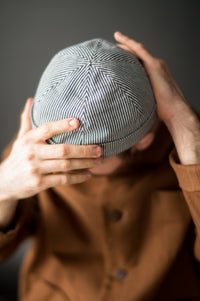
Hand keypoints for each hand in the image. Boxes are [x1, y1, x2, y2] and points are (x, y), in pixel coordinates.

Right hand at [0, 98, 101, 201]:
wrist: (6, 182)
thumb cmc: (19, 157)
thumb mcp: (21, 138)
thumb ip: (27, 120)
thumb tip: (31, 99)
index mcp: (29, 139)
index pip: (47, 128)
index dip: (62, 125)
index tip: (78, 122)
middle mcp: (32, 152)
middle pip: (63, 150)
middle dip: (84, 150)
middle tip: (99, 149)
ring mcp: (35, 169)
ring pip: (66, 165)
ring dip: (85, 163)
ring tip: (98, 161)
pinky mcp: (39, 183)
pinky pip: (63, 179)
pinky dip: (78, 177)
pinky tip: (88, 174)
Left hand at [114, 31, 199, 164]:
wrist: (175, 112)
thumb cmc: (164, 114)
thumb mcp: (148, 107)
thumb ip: (139, 107)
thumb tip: (129, 125)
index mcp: (155, 77)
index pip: (141, 64)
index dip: (131, 59)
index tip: (120, 58)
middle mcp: (156, 68)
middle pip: (139, 55)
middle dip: (127, 49)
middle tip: (115, 45)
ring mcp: (156, 65)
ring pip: (138, 50)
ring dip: (127, 44)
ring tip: (116, 39)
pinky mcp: (154, 65)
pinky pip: (139, 51)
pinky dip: (129, 44)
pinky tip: (119, 41)